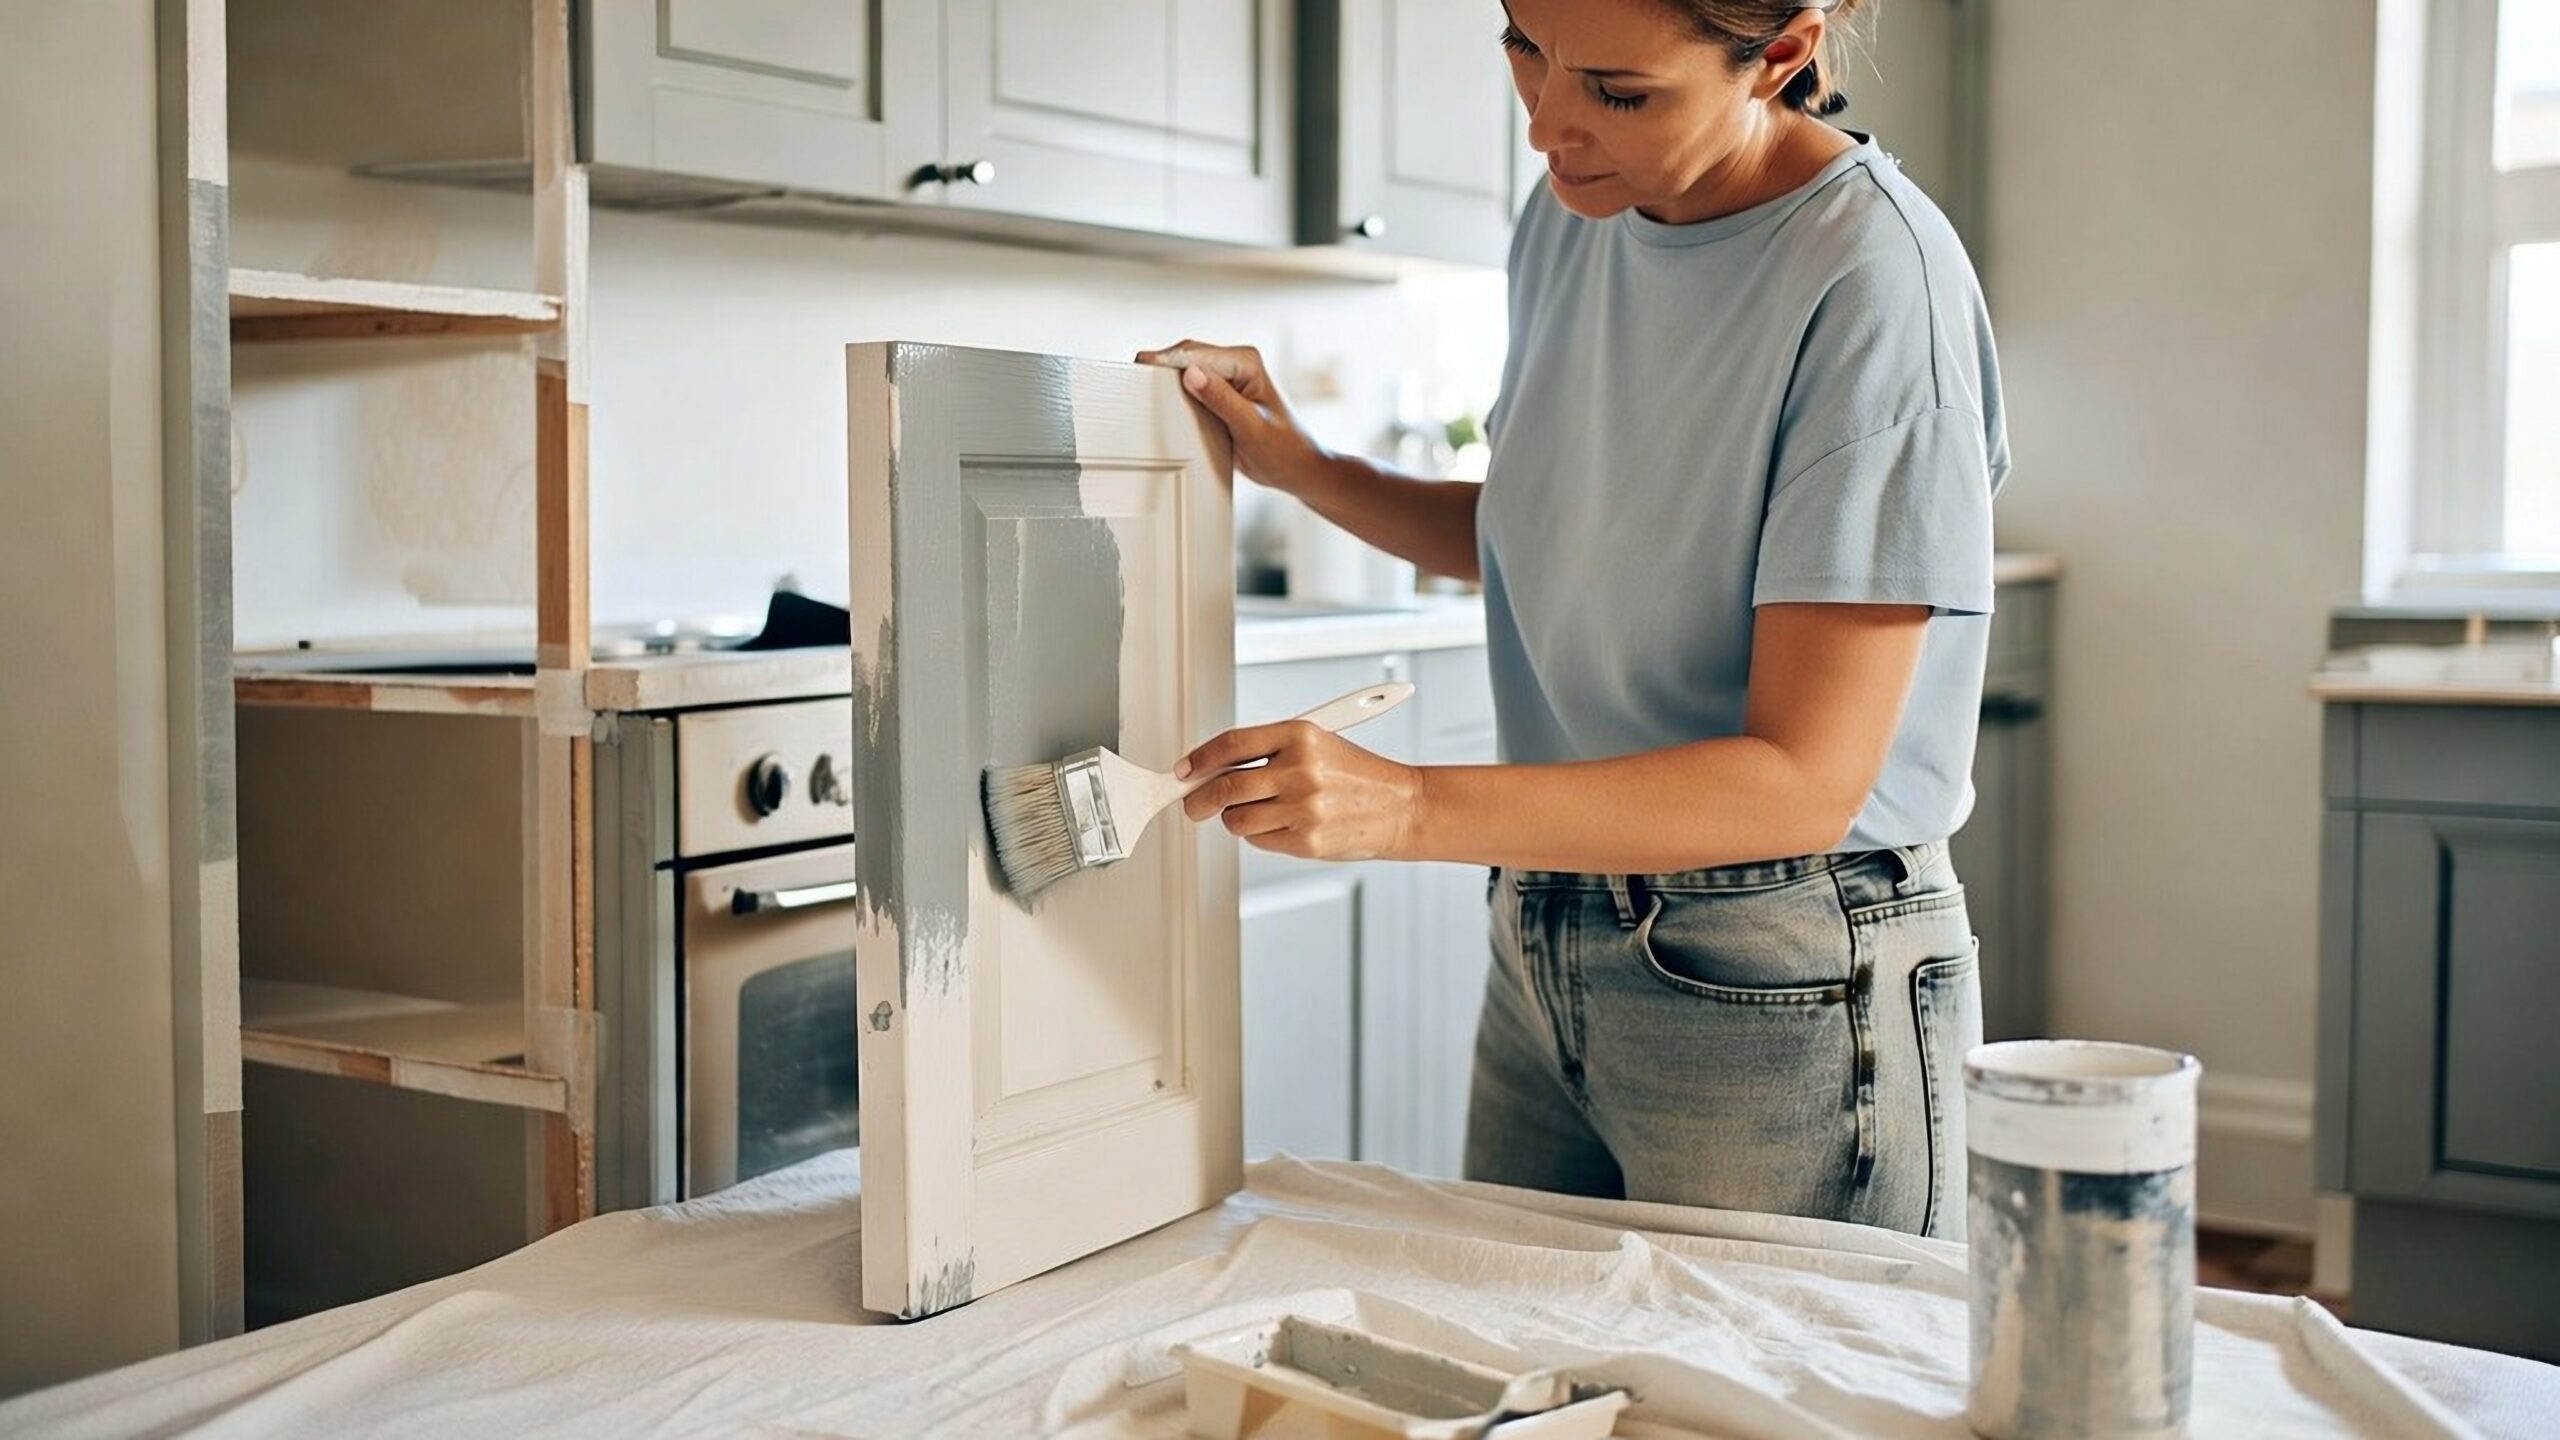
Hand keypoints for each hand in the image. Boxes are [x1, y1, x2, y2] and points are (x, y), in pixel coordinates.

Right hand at [1135, 340, 1331, 496]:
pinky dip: (1173, 390)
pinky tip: (1158, 399)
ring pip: (1185, 369)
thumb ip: (1221, 400)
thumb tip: (1191, 375)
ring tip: (1137, 384)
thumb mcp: (1250, 428)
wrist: (1298, 469)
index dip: (1166, 360)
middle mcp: (1236, 363)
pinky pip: (1191, 385)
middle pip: (1187, 356)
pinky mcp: (1221, 393)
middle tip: (1130, 375)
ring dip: (1164, 377)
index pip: (1197, 354)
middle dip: (1160, 365)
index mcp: (1246, 362)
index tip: (1140, 365)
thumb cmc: (1284, 450)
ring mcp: (1227, 377)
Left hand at [1177, 721, 1424, 861]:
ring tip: (1258, 811)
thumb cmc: (1356, 775)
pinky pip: (1258, 840)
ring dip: (1235, 818)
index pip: (1232, 744)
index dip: (1199, 758)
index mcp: (1300, 735)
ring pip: (1236, 819)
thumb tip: (1209, 768)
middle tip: (1192, 803)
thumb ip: (1265, 753)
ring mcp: (1304, 807)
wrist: (1401, 806)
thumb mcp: (1316, 745)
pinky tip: (1283, 824)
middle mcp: (1301, 769)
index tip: (1184, 770)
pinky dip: (1260, 835)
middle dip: (1198, 799)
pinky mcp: (1307, 840)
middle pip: (1224, 787)